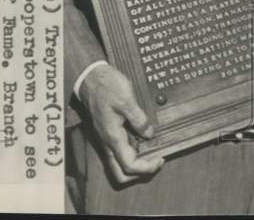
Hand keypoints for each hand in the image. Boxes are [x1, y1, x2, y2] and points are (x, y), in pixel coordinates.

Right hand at [80, 63, 163, 183]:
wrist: (92, 79)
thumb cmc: (108, 88)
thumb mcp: (127, 100)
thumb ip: (139, 119)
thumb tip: (149, 134)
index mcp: (113, 138)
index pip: (129, 165)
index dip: (147, 168)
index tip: (161, 159)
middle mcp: (108, 143)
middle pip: (121, 173)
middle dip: (140, 172)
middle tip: (157, 160)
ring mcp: (107, 139)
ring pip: (119, 165)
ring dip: (136, 164)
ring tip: (152, 152)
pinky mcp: (109, 133)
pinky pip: (119, 152)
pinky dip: (132, 154)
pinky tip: (143, 141)